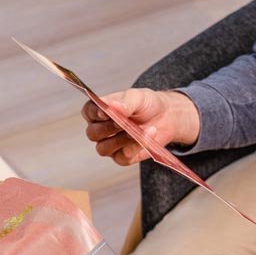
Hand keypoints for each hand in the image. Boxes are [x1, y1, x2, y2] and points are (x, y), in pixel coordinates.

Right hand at [82, 89, 199, 165]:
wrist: (166, 117)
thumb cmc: (146, 104)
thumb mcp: (138, 97)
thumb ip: (126, 101)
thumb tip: (113, 107)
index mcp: (99, 111)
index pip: (88, 111)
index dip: (94, 113)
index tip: (105, 112)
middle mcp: (100, 130)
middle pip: (93, 133)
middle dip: (108, 128)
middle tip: (123, 123)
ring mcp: (109, 145)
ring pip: (104, 148)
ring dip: (121, 140)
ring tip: (140, 131)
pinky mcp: (122, 157)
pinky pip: (122, 157)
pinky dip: (135, 148)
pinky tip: (147, 138)